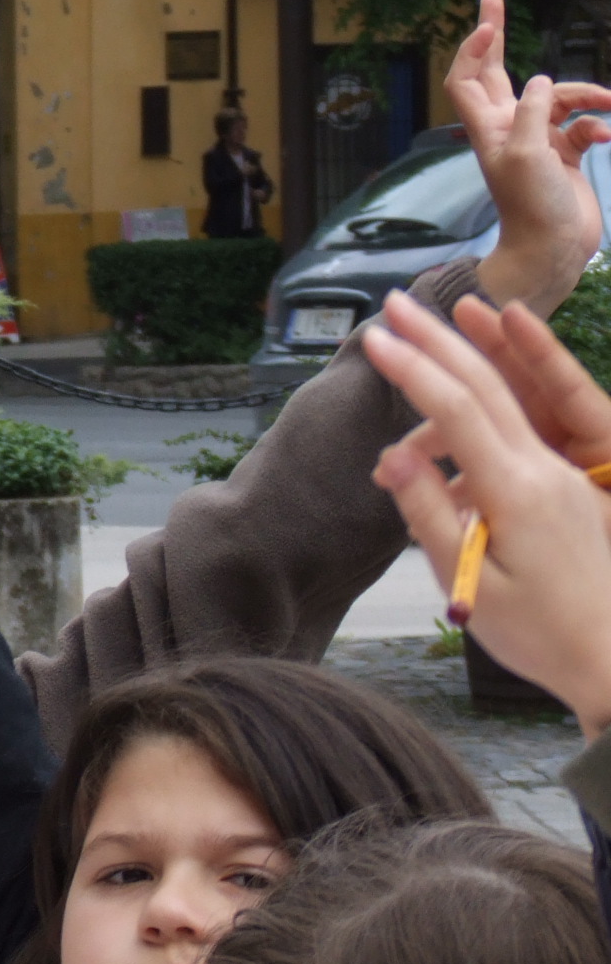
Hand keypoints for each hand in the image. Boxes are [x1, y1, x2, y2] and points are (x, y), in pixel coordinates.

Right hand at [364, 291, 610, 736]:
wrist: (610, 659)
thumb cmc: (541, 633)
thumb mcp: (470, 583)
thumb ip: (431, 513)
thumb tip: (394, 459)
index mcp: (520, 491)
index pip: (458, 409)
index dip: (415, 369)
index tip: (377, 339)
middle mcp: (546, 471)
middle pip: (488, 385)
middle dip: (439, 339)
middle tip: (395, 304)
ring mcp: (560, 477)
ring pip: (504, 408)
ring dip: (454, 383)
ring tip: (402, 419)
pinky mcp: (564, 489)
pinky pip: (517, 436)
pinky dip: (480, 417)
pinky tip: (442, 450)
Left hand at [446, 0, 610, 315]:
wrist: (553, 250)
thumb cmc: (532, 208)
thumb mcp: (527, 155)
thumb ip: (533, 113)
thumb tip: (543, 81)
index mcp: (490, 129)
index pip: (468, 80)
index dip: (474, 49)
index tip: (487, 21)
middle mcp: (509, 130)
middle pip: (498, 74)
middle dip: (496, 37)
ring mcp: (537, 140)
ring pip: (560, 96)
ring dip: (587, 94)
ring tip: (608, 104)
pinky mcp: (565, 153)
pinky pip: (584, 124)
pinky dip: (599, 123)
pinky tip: (609, 134)